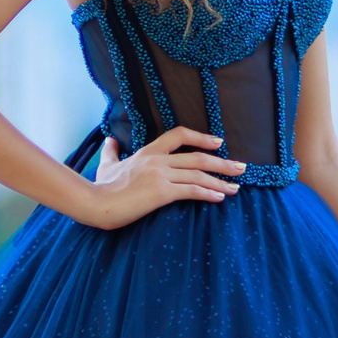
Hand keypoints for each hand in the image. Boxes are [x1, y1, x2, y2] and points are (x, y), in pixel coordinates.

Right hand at [69, 127, 246, 229]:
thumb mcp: (106, 165)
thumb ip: (110, 152)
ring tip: (236, 187)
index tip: (218, 142)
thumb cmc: (101, 187)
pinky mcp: (162, 192)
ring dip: (221, 181)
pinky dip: (209, 193)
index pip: (179, 134)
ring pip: (199, 174)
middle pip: (198, 157)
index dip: (201, 137)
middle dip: (223, 163)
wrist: (96, 202)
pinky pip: (192, 191)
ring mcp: (161, 175)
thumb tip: (109, 141)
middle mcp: (158, 160)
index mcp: (148, 151)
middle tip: (241, 167)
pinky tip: (220, 197)